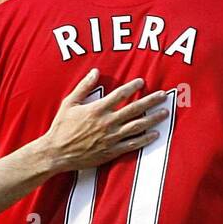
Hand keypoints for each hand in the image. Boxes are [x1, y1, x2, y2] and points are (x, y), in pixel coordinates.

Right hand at [40, 69, 168, 172]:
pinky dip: (145, 139)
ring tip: (165, 113)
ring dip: (153, 119)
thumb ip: (84, 86)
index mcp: (97, 109)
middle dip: (151, 101)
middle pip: (135, 109)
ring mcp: (111, 138)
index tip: (143, 82)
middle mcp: (107, 123)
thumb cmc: (61, 126)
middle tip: (164, 96)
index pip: (120, 95)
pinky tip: (156, 134)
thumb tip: (95, 71)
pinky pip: (132, 144)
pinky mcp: (112, 151)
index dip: (133, 87)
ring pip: (137, 126)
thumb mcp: (69, 103)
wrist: (57, 152)